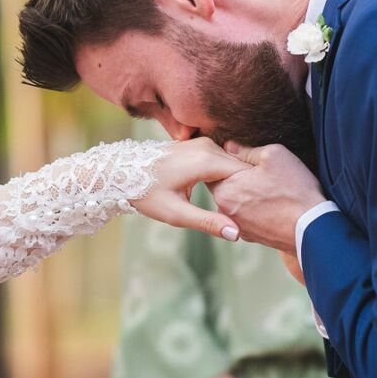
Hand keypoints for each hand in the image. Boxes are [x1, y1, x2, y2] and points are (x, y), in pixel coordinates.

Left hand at [134, 138, 249, 240]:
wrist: (120, 170)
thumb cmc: (145, 192)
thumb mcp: (175, 213)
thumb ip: (207, 222)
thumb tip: (236, 234)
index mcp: (206, 160)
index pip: (245, 175)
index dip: (252, 193)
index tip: (257, 211)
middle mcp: (208, 147)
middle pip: (241, 168)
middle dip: (246, 188)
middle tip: (252, 213)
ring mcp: (203, 143)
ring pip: (233, 164)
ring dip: (236, 183)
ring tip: (239, 205)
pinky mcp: (198, 145)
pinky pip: (222, 160)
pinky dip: (226, 176)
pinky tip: (224, 194)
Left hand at [208, 143, 326, 253]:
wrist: (313, 228)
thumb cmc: (294, 189)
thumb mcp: (273, 155)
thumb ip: (245, 150)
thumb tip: (229, 146)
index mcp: (225, 189)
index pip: (215, 168)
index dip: (231, 159)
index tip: (249, 158)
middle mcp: (225, 210)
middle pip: (225, 185)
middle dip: (238, 177)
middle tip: (262, 172)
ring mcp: (237, 225)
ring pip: (236, 201)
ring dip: (247, 193)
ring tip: (271, 189)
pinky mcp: (251, 236)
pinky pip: (247, 215)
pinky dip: (256, 208)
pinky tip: (274, 204)